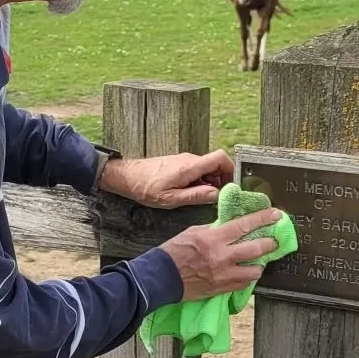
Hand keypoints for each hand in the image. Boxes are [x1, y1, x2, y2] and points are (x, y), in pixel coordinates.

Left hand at [98, 150, 232, 208]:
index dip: (231, 170)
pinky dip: (201, 181)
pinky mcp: (180, 164)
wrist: (127, 177)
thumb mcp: (172, 199)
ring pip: (207, 168)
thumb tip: (217, 194)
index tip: (231, 186)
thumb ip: (196, 196)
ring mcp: (185, 160)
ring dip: (211, 182)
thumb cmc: (146, 188)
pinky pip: (198, 170)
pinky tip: (193, 193)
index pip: (220, 158)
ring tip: (204, 197)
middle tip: (218, 197)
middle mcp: (189, 160)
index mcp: (190, 166)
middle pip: (217, 164)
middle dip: (222, 180)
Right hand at [159, 208, 283, 300]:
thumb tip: (230, 226)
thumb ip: (214, 229)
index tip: (275, 215)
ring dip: (260, 264)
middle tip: (275, 240)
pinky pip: (244, 284)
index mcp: (213, 239)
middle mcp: (222, 257)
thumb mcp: (193, 232)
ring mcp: (223, 275)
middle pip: (256, 249)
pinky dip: (247, 277)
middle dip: (270, 243)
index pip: (244, 225)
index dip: (262, 219)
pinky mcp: (222, 289)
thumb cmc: (174, 252)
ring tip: (259, 260)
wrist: (162, 277)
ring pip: (255, 271)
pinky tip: (246, 272)